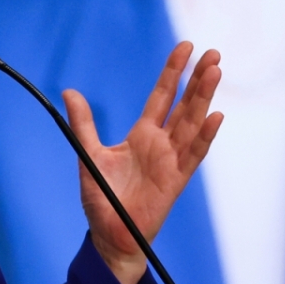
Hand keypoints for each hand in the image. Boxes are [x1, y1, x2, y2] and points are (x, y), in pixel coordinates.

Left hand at [63, 42, 221, 283]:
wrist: (110, 235)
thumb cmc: (102, 198)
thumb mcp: (88, 154)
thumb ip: (84, 124)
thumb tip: (69, 92)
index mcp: (142, 135)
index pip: (162, 96)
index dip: (174, 72)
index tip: (186, 48)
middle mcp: (161, 144)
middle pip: (184, 104)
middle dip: (198, 79)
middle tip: (212, 53)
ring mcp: (171, 161)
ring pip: (193, 123)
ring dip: (204, 99)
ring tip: (215, 72)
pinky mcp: (176, 181)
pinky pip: (194, 155)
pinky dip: (205, 136)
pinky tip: (215, 116)